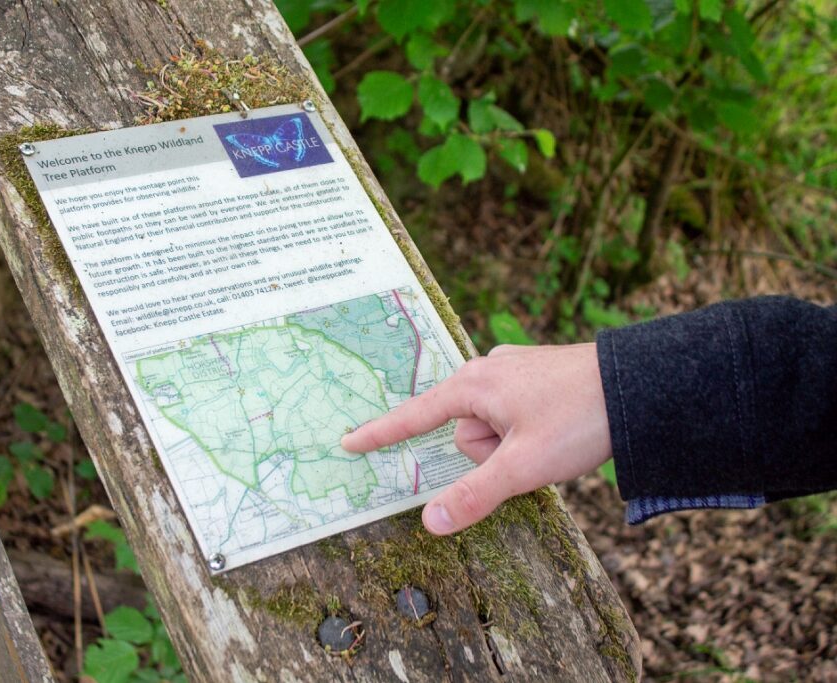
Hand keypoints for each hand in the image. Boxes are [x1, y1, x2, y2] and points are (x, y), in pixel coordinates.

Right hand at [340, 343, 611, 534]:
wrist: (641, 384)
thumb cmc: (578, 420)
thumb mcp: (523, 466)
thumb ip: (474, 496)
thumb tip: (430, 523)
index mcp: (473, 385)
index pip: (413, 416)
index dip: (379, 433)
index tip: (347, 442)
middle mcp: (486, 371)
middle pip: (466, 434)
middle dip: (493, 454)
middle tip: (532, 452)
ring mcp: (512, 371)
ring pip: (494, 429)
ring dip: (515, 445)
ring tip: (554, 438)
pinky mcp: (534, 376)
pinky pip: (513, 416)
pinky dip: (528, 432)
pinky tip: (557, 427)